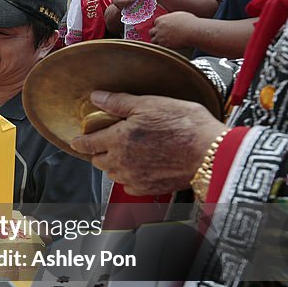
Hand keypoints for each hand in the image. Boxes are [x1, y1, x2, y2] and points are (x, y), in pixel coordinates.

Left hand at [69, 91, 226, 194]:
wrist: (211, 153)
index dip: (79, 142)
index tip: (76, 141)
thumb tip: (97, 97)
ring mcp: (134, 178)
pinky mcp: (149, 189)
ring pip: (113, 174)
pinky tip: (141, 167)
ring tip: (127, 153)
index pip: (87, 144)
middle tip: (107, 142)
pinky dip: (130, 177)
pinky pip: (130, 186)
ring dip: (114, 164)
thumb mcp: (150, 104)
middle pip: (98, 161)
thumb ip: (119, 102)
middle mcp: (122, 163)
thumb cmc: (186, 126)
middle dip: (98, 151)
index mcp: (118, 140)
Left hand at [150, 11, 199, 49]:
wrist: (193, 31)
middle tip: (160, 35)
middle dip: (155, 34)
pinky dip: (163, 46)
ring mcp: (160, 38)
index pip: (155, 23)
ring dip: (157, 41)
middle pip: (151, 32)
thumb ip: (171, 18)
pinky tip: (168, 45)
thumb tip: (171, 20)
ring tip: (163, 41)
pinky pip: (160, 47)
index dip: (159, 26)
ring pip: (153, 41)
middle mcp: (158, 29)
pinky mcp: (165, 45)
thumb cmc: (189, 22)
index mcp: (161, 20)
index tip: (162, 28)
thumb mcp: (178, 15)